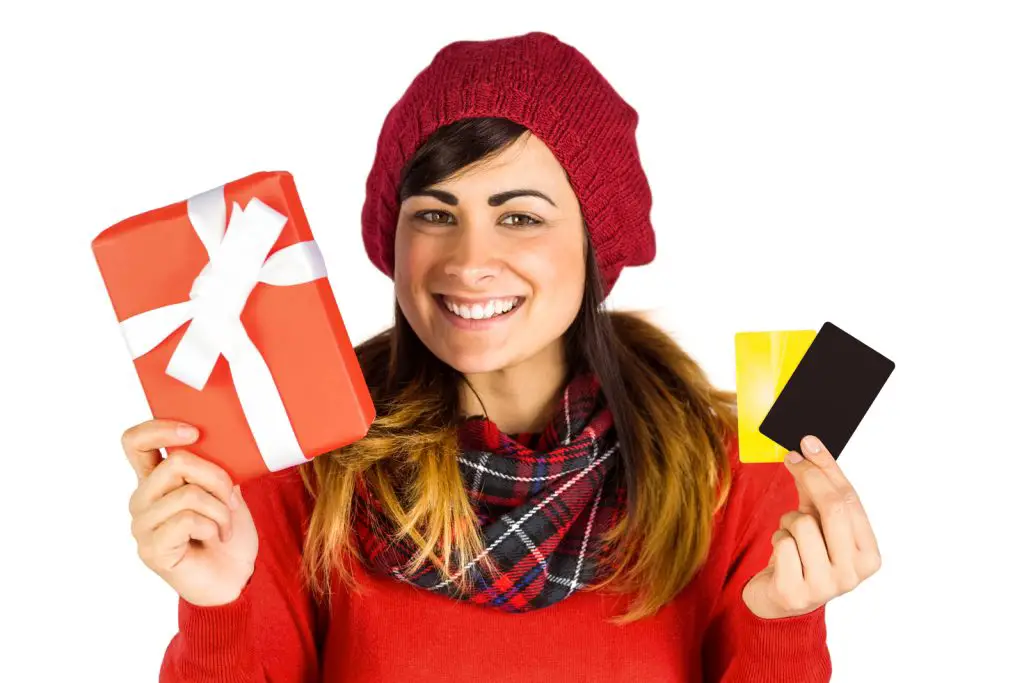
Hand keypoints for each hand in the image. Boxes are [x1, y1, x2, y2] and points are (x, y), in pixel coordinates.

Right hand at [123, 419, 258, 606]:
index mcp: (156, 480)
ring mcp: (143, 526)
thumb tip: (218, 439)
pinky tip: (216, 538)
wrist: (236, 578)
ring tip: (225, 525)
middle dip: (217, 477)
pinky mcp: (152, 550)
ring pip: (188, 493)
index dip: (160, 429)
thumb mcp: (226, 491)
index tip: (194, 432)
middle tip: (231, 498)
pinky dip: (214, 526)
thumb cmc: (228, 533)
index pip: (135, 442)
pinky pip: (188, 520)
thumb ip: (213, 466)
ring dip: (220, 509)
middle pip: (176, 462)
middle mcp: (142, 500)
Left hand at [742, 434, 880, 618]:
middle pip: (834, 508)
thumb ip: (818, 490)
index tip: (808, 442)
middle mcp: (854, 574)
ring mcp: (826, 586)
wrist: (779, 599)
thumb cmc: (804, 554)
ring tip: (790, 535)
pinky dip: (776, 539)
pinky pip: (782, 542)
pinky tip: (781, 554)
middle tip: (791, 459)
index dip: (828, 467)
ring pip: (803, 523)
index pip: (851, 500)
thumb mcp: (817, 521)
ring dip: (789, 520)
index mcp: (869, 555)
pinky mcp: (795, 592)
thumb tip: (808, 450)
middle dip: (809, 476)